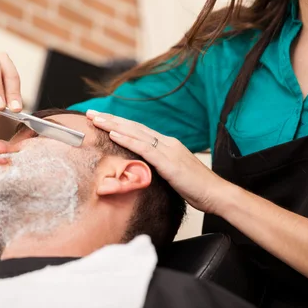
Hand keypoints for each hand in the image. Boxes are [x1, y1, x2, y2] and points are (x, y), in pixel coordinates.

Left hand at [87, 110, 230, 214]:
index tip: (102, 119)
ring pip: (136, 132)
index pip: (139, 131)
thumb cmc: (196, 188)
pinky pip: (144, 147)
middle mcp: (167, 143)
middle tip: (92, 113)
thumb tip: (144, 171)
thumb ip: (159, 169)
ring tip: (96, 119)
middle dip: (111, 119)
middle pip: (134, 127)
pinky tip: (114, 133)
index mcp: (167, 145)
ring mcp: (168, 150)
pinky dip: (127, 139)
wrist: (215, 194)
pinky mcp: (168, 161)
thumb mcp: (174, 175)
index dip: (119, 124)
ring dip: (114, 124)